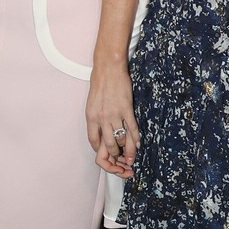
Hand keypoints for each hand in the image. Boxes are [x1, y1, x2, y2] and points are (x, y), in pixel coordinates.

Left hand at [86, 61, 138, 176]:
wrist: (109, 68)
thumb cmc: (100, 84)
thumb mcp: (92, 103)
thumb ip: (96, 118)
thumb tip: (102, 132)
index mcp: (90, 117)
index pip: (94, 141)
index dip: (100, 151)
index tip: (106, 155)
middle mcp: (101, 118)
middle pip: (109, 145)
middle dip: (116, 155)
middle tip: (122, 160)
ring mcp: (115, 114)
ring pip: (121, 139)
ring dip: (127, 150)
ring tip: (131, 156)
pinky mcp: (127, 109)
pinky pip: (132, 129)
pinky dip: (136, 139)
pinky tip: (138, 145)